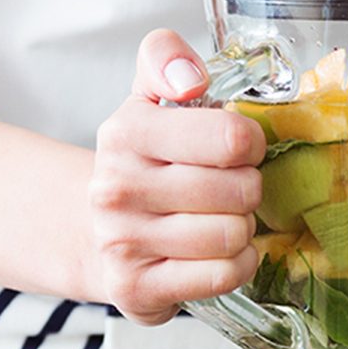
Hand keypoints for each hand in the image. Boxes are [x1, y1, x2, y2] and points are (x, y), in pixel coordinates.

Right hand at [88, 29, 265, 323]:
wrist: (95, 232)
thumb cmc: (142, 166)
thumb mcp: (147, 101)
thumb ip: (165, 60)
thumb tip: (191, 76)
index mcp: (126, 133)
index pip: (230, 138)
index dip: (251, 144)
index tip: (242, 149)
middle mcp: (117, 188)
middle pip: (239, 190)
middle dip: (248, 191)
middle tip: (232, 191)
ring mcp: (123, 242)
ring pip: (232, 235)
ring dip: (242, 230)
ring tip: (221, 220)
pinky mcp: (137, 288)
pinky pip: (223, 274)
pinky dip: (238, 264)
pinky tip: (219, 253)